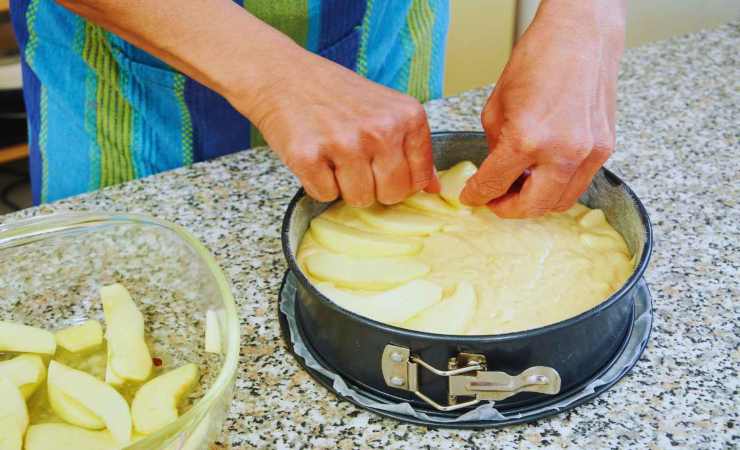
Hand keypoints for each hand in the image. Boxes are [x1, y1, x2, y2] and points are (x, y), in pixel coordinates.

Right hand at [237, 46, 438, 206]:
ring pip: (360, 199)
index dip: (399, 180)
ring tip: (333, 155)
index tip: (383, 166)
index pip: (418, 179)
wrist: (283, 76)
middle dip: (374, 187)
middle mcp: (380, 130)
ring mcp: (344, 144)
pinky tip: (315, 156)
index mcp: (407, 117)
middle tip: (355, 161)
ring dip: (344, 186)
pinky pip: (325, 195)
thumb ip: (413, 148)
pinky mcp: (309, 157)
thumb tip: (434, 188)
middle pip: (392, 195)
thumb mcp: (387, 110)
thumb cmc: (337, 95)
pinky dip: (317, 183)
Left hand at [460, 1, 624, 217]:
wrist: (581, 36)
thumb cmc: (538, 60)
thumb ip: (495, 147)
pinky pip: (579, 184)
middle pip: (532, 207)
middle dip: (508, 209)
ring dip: (536, 202)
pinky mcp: (604, 149)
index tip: (471, 197)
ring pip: (560, 202)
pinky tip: (543, 173)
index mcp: (527, 139)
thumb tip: (494, 174)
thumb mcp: (497, 107)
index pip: (495, 184)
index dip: (477, 195)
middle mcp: (562, 152)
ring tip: (519, 188)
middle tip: (495, 201)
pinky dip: (558, 187)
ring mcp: (588, 153)